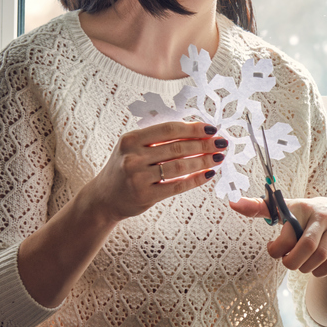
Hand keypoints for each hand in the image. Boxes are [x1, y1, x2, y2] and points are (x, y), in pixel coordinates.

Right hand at [86, 122, 226, 222]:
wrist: (104, 198)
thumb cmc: (125, 168)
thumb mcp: (133, 148)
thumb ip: (158, 139)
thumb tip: (196, 130)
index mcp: (131, 139)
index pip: (169, 129)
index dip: (193, 128)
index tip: (212, 129)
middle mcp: (133, 157)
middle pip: (178, 148)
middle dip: (204, 144)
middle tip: (222, 143)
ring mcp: (138, 178)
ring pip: (180, 166)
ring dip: (204, 161)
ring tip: (219, 157)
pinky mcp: (146, 196)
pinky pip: (178, 186)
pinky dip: (196, 179)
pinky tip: (209, 174)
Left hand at [230, 195, 326, 276]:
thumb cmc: (304, 213)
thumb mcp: (285, 208)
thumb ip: (259, 207)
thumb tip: (233, 203)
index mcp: (302, 207)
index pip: (288, 231)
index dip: (276, 247)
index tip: (271, 247)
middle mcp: (321, 217)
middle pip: (307, 246)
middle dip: (292, 261)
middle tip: (286, 262)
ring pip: (321, 256)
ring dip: (305, 267)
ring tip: (299, 265)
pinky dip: (319, 271)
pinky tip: (312, 268)